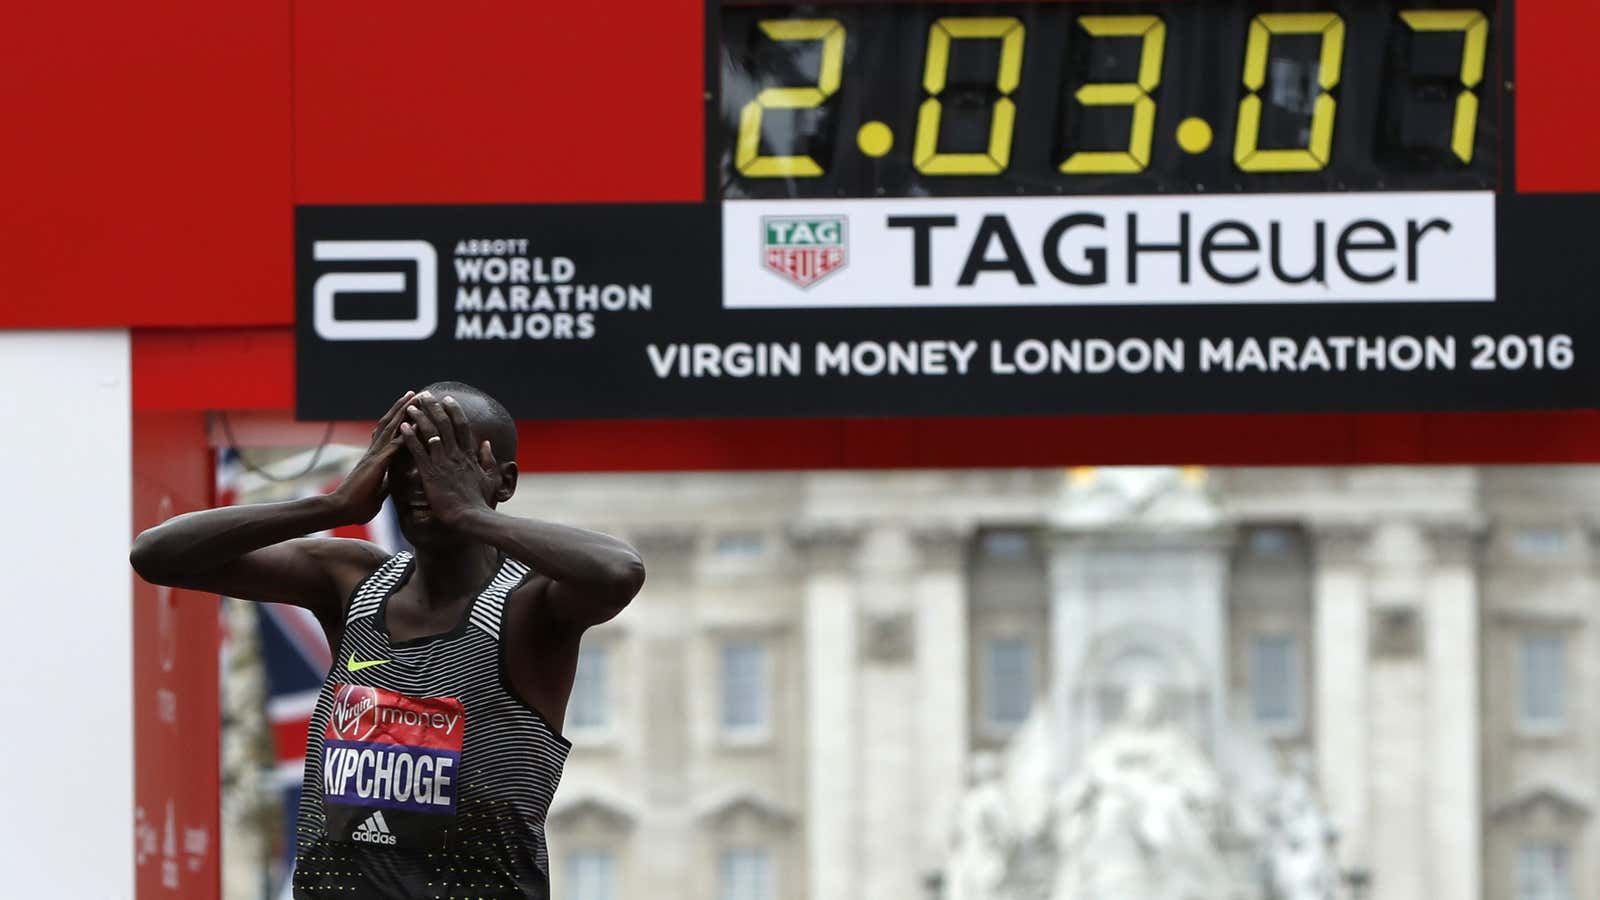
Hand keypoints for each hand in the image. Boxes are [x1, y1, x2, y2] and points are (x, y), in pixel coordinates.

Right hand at [330, 390, 412, 523]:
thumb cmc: (357, 506)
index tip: (408, 410)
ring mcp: (375, 456)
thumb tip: (389, 485)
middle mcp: (374, 452)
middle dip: (401, 408)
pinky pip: (394, 445)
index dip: (398, 421)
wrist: (340, 510)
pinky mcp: (377, 463)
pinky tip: (415, 423)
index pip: (388, 435)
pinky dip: (405, 433)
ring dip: (403, 411)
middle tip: (414, 394)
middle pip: (389, 424)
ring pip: (390, 427)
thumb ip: (384, 485)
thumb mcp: (377, 494)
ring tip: (414, 397)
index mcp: (375, 459)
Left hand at [397, 391, 496, 526]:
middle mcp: (456, 455)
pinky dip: (410, 437)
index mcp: (469, 455)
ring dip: (420, 418)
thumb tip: (487, 444)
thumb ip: (488, 460)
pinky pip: (418, 450)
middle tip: (425, 395)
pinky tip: (403, 427)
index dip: (454, 411)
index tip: (447, 400)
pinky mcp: (430, 473)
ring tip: (411, 407)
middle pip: (444, 424)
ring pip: (430, 433)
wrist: (471, 518)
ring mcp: (443, 463)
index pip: (462, 427)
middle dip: (434, 408)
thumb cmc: (480, 503)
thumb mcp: (490, 479)